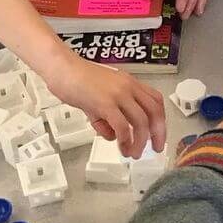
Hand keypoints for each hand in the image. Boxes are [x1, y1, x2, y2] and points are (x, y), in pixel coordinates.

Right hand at [45, 53, 165, 157]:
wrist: (62, 69)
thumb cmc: (77, 80)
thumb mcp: (99, 98)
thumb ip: (108, 117)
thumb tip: (112, 135)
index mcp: (130, 83)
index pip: (155, 100)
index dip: (160, 119)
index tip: (157, 134)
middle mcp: (128, 87)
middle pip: (154, 112)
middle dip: (158, 133)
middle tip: (155, 149)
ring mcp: (118, 95)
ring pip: (140, 122)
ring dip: (140, 142)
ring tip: (133, 154)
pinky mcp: (105, 103)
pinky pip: (122, 126)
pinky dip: (125, 140)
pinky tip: (122, 148)